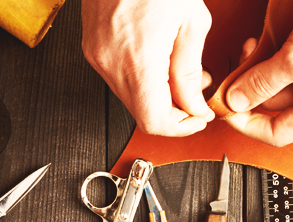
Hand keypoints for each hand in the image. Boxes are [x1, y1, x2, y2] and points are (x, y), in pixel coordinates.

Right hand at [82, 0, 214, 135]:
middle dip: (175, 113)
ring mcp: (97, 57)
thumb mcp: (192, 22)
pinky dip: (145, 83)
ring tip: (185, 77)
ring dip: (160, 98)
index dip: (181, 128)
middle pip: (143, 114)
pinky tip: (163, 65)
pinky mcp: (94, 49)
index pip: (155, 122)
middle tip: (198, 100)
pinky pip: (121, 80)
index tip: (199, 119)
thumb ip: (191, 72)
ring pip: (132, 100)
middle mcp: (110, 63)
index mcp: (138, 60)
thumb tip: (194, 105)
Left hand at [225, 0, 292, 146]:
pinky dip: (265, 60)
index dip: (247, 125)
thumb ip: (263, 83)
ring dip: (254, 73)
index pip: (277, 133)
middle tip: (229, 79)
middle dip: (248, 92)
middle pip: (271, 108)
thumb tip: (236, 101)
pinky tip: (257, 46)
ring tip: (246, 54)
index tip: (227, 111)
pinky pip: (281, 68)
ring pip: (274, 86)